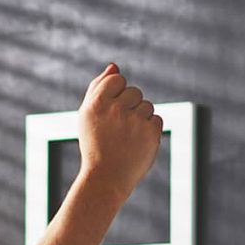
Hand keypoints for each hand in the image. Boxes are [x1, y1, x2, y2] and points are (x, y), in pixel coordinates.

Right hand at [77, 64, 162, 200]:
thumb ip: (98, 87)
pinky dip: (149, 130)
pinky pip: (156, 119)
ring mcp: (134, 121)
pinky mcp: (150, 132)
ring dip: (140, 118)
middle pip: (134, 91)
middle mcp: (115, 109)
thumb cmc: (95, 144)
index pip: (117, 79)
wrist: (105, 178)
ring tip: (126, 138)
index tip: (109, 113)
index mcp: (96, 103)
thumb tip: (114, 66)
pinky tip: (136, 143)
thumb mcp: (88, 115)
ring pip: (147, 105)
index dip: (116, 95)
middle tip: (116, 130)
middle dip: (129, 107)